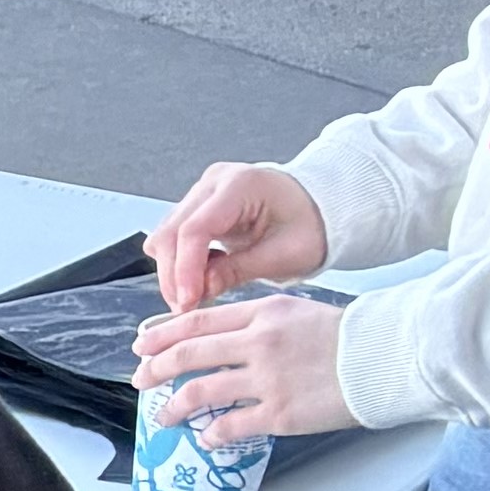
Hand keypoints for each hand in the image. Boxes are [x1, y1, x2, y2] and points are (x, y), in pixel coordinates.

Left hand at [132, 289, 350, 452]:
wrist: (392, 356)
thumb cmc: (354, 337)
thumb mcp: (301, 313)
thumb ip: (262, 323)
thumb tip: (226, 339)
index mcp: (265, 313)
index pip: (198, 321)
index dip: (163, 335)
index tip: (143, 346)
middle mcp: (259, 343)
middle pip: (188, 354)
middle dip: (156, 368)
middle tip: (141, 379)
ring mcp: (267, 379)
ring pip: (199, 391)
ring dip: (174, 406)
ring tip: (164, 416)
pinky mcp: (279, 412)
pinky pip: (229, 426)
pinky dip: (210, 433)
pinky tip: (206, 438)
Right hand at [146, 160, 330, 310]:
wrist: (324, 209)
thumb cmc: (312, 226)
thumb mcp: (284, 254)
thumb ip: (237, 271)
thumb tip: (198, 291)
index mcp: (240, 185)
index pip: (194, 229)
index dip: (184, 269)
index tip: (186, 301)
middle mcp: (214, 182)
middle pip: (170, 232)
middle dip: (173, 275)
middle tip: (185, 307)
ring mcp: (202, 192)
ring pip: (165, 236)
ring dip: (173, 271)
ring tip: (194, 296)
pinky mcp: (198, 207)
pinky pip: (174, 238)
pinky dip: (180, 263)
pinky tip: (199, 279)